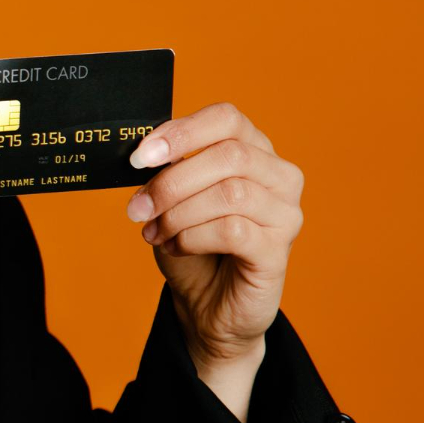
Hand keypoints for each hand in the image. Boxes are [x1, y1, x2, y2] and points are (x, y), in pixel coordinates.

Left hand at [124, 102, 304, 369]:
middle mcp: (280, 177)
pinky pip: (232, 231)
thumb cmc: (193, 245)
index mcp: (255, 152)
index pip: (227, 118)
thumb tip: (144, 153)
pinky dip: (192, 238)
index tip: (141, 157)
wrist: (208, 304)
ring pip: (229, 193)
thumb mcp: (175, 199)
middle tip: (138, 208)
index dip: (181, 131)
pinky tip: (176, 247)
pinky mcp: (278, 251)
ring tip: (155, 231)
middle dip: (172, 181)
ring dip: (178, 213)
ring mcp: (285, 214)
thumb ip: (168, 169)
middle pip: (229, 155)